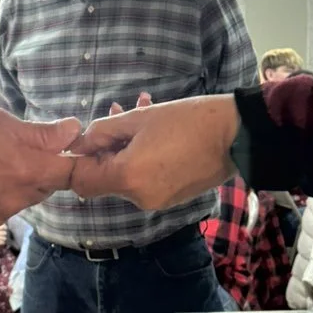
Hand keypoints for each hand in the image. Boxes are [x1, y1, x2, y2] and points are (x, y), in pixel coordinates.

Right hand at [0, 108, 80, 231]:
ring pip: (19, 200)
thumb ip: (42, 133)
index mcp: (30, 173)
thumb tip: (75, 131)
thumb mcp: (4, 122)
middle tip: (18, 151)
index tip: (65, 151)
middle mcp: (18, 200)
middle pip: (43, 188)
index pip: (70, 174)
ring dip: (14, 186)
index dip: (71, 162)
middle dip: (39, 172)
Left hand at [68, 95, 239, 209]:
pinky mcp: (171, 198)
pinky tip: (154, 131)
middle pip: (103, 179)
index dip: (76, 161)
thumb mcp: (139, 118)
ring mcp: (156, 201)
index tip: (84, 139)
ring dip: (125, 149)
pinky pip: (144, 180)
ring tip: (138, 111)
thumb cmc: (186, 120)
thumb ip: (102, 132)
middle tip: (116, 115)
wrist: (237, 135)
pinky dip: (141, 159)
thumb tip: (80, 144)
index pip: (81, 181)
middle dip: (104, 149)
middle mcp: (138, 197)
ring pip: (125, 177)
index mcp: (127, 178)